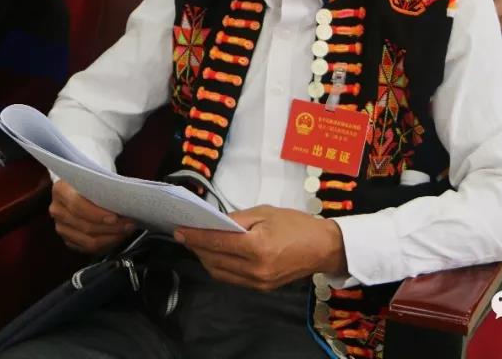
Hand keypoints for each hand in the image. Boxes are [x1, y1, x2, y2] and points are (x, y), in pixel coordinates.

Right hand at [48, 180, 135, 253]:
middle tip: (129, 224)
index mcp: (60, 189)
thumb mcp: (98, 175)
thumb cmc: (93, 177)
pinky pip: (88, 248)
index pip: (77, 205)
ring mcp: (61, 226)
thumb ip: (105, 187)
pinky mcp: (68, 239)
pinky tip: (117, 236)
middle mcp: (57, 209)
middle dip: (110, 227)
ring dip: (111, 237)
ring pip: (87, 240)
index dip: (97, 214)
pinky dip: (106, 244)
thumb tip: (123, 200)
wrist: (83, 183)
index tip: (115, 217)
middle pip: (84, 225)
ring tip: (126, 230)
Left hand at [174, 205, 345, 291]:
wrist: (323, 248)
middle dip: (196, 247)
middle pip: (214, 260)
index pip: (216, 242)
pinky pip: (232, 279)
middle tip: (185, 235)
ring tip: (197, 244)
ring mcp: (258, 282)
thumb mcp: (265, 213)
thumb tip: (213, 223)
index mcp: (257, 246)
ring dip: (205, 259)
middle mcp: (255, 269)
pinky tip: (215, 255)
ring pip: (219, 273)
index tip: (178, 231)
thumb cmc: (295, 224)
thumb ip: (236, 219)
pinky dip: (219, 267)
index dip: (195, 237)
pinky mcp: (261, 288)